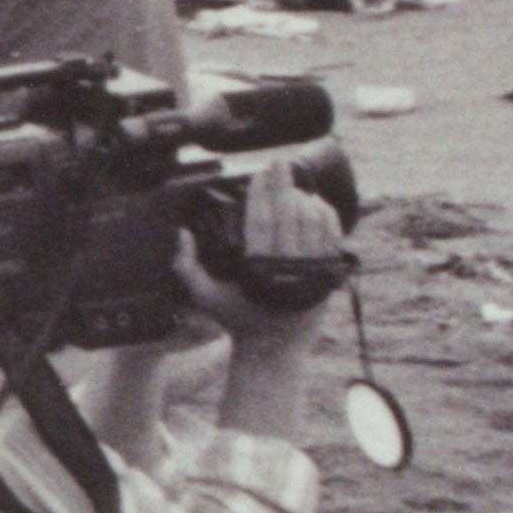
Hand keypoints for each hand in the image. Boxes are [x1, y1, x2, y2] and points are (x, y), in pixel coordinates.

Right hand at [177, 162, 346, 356]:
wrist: (275, 348)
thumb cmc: (238, 318)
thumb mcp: (204, 297)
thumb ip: (186, 266)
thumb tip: (181, 233)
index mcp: (257, 271)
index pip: (261, 221)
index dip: (262, 193)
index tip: (260, 173)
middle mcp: (287, 269)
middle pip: (288, 215)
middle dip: (283, 186)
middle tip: (279, 164)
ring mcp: (311, 271)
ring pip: (312, 222)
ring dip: (303, 198)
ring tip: (293, 184)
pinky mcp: (328, 275)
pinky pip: (331, 236)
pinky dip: (325, 216)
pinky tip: (315, 202)